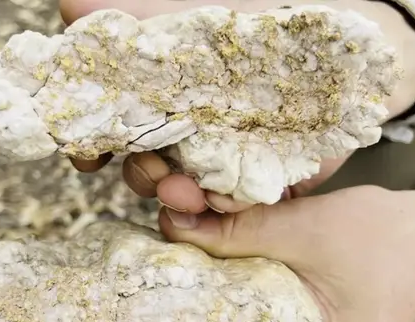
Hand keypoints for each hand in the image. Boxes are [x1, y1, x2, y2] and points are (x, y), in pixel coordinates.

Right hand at [57, 0, 414, 211]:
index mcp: (166, 98)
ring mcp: (221, 163)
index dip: (92, 145)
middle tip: (150, 173)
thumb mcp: (199, 16)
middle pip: (143, 168)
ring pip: (181, 192)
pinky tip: (219, 200)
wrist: (344, 54)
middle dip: (139, 175)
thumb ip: (141, 18)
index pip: (115, 129)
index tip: (84, 157)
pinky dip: (219, 208)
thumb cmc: (268, 25)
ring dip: (174, 196)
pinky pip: (230, 207)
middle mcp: (187, 134)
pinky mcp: (258, 184)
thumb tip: (70, 8)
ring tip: (183, 192)